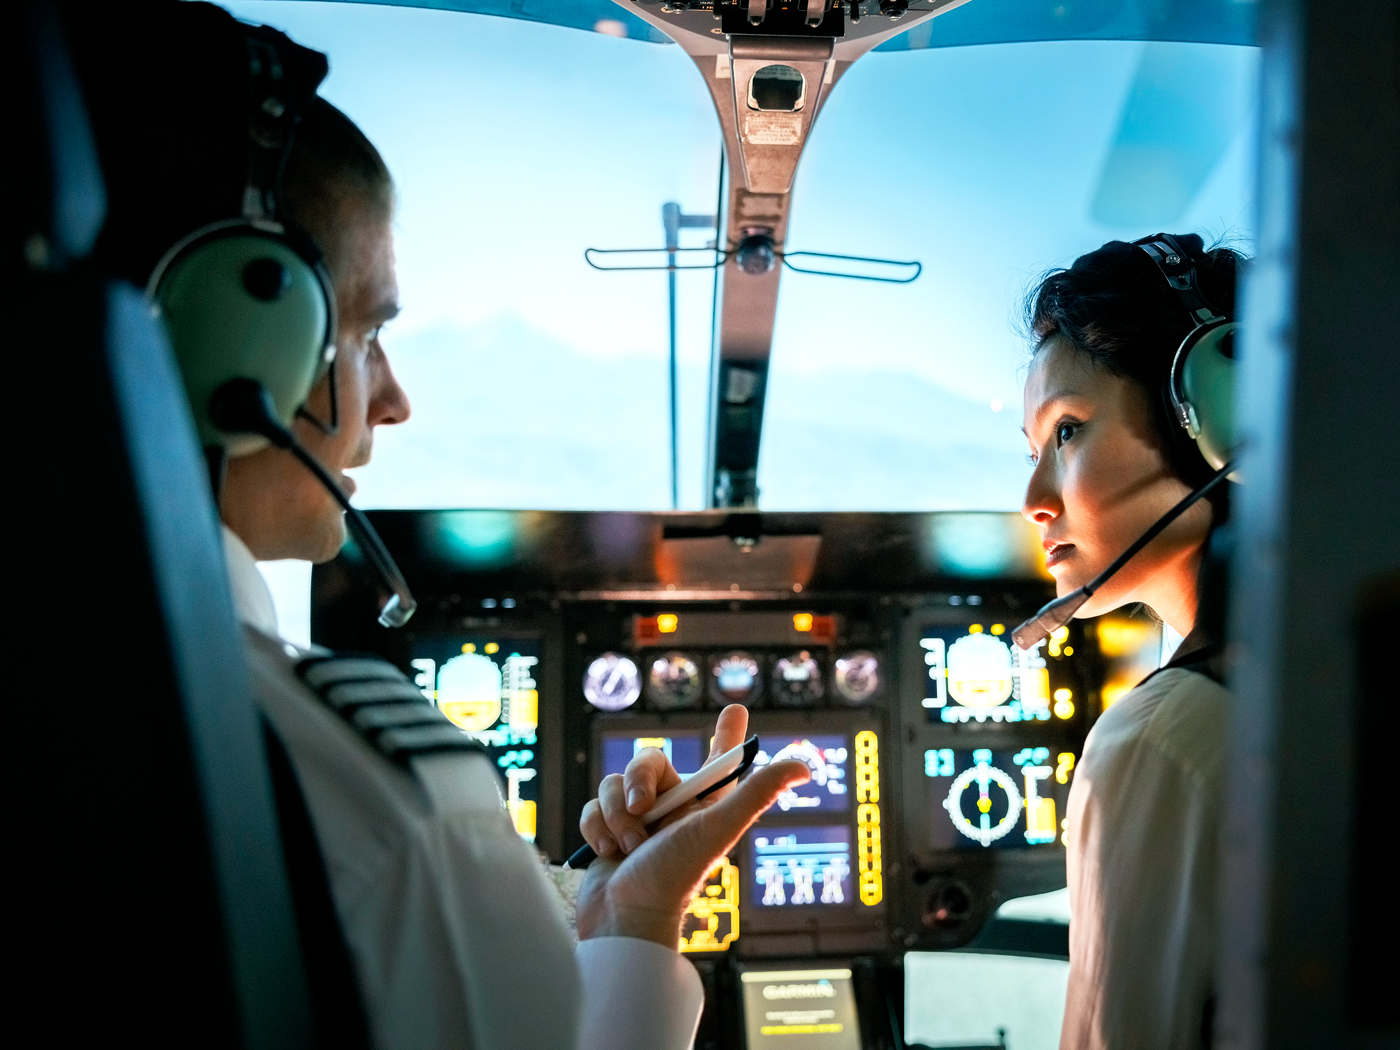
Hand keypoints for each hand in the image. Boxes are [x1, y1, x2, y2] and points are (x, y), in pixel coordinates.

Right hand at [575, 705, 808, 946]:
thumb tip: (804, 766)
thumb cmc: (675, 877)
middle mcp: (672, 809)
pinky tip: (608, 854)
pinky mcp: (606, 832)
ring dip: (615, 814)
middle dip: (637, 780)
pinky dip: (596, 829)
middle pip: (647, 761)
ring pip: (613, 784)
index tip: (735, 710)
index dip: (728, 735)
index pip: (720, 760)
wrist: (625, 920)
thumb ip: (756, 793)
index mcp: (703, 805)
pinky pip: (592, 808)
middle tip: (641, 808)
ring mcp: (637, 821)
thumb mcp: (718, 828)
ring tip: (628, 847)